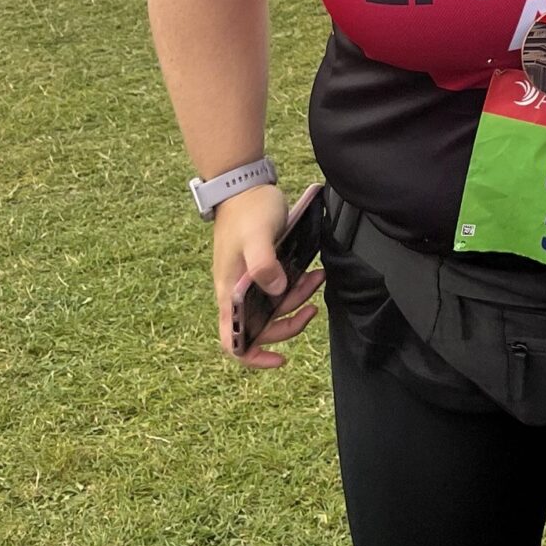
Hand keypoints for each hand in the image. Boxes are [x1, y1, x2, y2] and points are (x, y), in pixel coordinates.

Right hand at [211, 183, 323, 368]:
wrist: (245, 187)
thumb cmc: (247, 212)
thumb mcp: (257, 237)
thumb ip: (264, 264)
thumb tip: (276, 291)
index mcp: (228, 293)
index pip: (233, 340)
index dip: (253, 356)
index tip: (279, 359)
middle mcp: (236, 293)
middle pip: (261, 327)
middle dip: (289, 324)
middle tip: (312, 310)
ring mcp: (249, 282)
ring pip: (275, 307)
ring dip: (298, 300)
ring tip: (317, 279)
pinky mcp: (263, 269)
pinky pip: (281, 288)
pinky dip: (297, 286)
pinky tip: (311, 272)